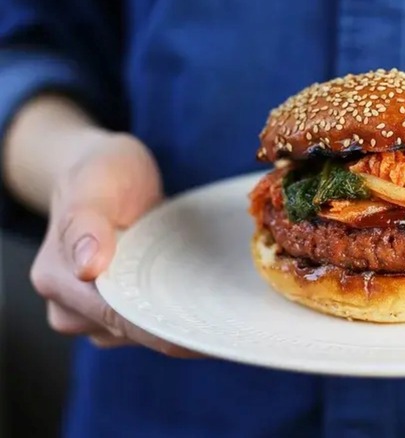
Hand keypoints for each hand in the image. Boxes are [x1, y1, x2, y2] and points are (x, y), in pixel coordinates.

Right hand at [28, 131, 196, 356]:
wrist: (98, 171)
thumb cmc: (100, 172)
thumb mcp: (96, 182)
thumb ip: (86, 223)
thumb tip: (88, 269)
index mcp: (57, 279)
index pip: (119, 319)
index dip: (166, 330)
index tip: (211, 332)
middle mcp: (68, 307)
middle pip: (134, 334)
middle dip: (180, 328)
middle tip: (232, 321)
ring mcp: (91, 316)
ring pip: (143, 336)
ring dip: (180, 323)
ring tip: (217, 304)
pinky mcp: (115, 314)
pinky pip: (148, 327)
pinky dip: (175, 316)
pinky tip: (202, 303)